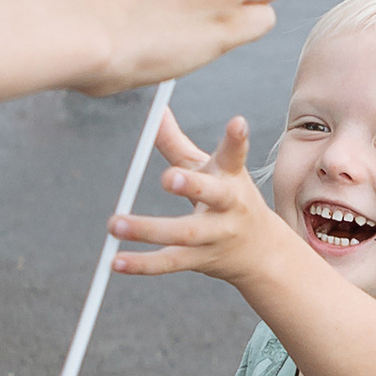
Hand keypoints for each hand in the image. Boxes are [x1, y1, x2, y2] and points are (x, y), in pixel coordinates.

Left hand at [109, 111, 284, 288]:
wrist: (261, 252)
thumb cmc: (228, 199)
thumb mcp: (211, 170)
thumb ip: (178, 143)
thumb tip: (157, 112)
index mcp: (232, 177)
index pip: (235, 155)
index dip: (237, 139)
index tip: (237, 123)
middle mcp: (229, 206)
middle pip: (213, 195)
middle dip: (193, 185)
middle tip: (168, 177)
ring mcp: (216, 236)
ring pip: (185, 234)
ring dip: (149, 229)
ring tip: (115, 224)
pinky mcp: (200, 260)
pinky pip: (169, 262)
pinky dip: (141, 264)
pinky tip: (115, 262)